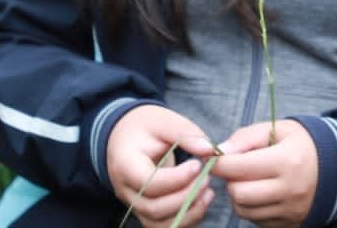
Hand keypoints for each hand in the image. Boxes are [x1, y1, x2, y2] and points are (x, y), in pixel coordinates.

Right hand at [106, 104, 218, 227]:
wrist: (125, 135)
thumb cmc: (145, 126)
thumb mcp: (164, 120)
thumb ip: (186, 134)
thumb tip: (211, 151)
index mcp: (125, 165)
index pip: (150, 183)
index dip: (177, 179)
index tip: (198, 165)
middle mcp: (125, 190)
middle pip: (154, 208)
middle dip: (186, 197)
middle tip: (207, 179)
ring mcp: (133, 203)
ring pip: (158, 223)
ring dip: (188, 213)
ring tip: (208, 193)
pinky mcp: (144, 210)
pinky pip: (163, 225)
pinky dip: (184, 220)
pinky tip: (201, 202)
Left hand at [210, 119, 318, 227]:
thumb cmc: (304, 144)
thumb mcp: (279, 129)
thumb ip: (246, 137)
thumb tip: (218, 153)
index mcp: (286, 161)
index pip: (237, 167)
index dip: (219, 163)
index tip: (216, 158)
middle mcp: (289, 189)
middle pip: (237, 193)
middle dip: (230, 180)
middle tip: (238, 169)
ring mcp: (290, 210)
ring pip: (244, 210)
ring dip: (240, 196)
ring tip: (251, 181)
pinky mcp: (290, 223)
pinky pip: (257, 221)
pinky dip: (253, 208)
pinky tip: (262, 193)